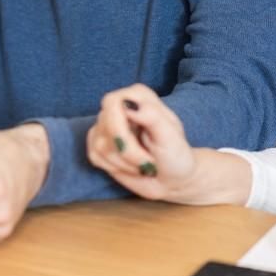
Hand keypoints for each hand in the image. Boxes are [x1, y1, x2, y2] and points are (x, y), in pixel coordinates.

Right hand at [86, 84, 247, 204]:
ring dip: (121, 162)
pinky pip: (95, 156)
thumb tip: (134, 104)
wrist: (179, 178)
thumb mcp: (171, 138)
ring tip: (143, 164)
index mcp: (138, 97)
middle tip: (146, 162)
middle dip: (124, 151)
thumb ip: (152, 117)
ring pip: (97, 144)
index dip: (122, 126)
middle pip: (102, 124)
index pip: (113, 102)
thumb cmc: (180, 158)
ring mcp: (108, 126)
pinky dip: (113, 167)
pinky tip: (132, 168)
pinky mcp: (101, 144)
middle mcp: (121, 107)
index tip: (140, 141)